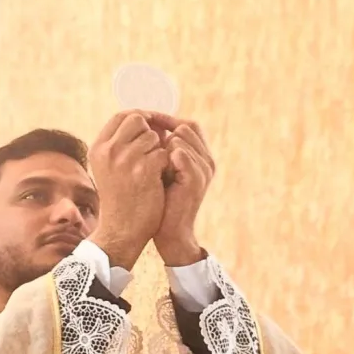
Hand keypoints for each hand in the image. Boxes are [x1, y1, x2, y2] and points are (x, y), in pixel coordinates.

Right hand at [88, 111, 168, 269]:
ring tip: (154, 170)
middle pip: (138, 120)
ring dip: (159, 150)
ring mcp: (126, 159)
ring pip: (154, 137)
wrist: (121, 230)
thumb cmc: (119, 199)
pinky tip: (159, 179)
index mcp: (98, 148)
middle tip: (154, 151)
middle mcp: (109, 151)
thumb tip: (145, 120)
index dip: (140, 117)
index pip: (121, 116)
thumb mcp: (108, 169)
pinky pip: (164, 153)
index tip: (151, 124)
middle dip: (151, 132)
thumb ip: (120, 145)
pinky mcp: (144, 170)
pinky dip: (166, 164)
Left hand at [148, 114, 214, 265]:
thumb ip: (162, 150)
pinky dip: (165, 156)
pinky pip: (180, 155)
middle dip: (164, 131)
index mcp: (202, 157)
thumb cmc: (163, 202)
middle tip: (146, 142)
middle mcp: (207, 161)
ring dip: (162, 145)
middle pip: (187, 127)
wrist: (170, 232)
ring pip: (181, 138)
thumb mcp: (163, 170)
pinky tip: (154, 166)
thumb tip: (146, 126)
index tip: (146, 124)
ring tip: (150, 159)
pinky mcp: (195, 180)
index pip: (189, 125)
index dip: (167, 121)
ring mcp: (203, 170)